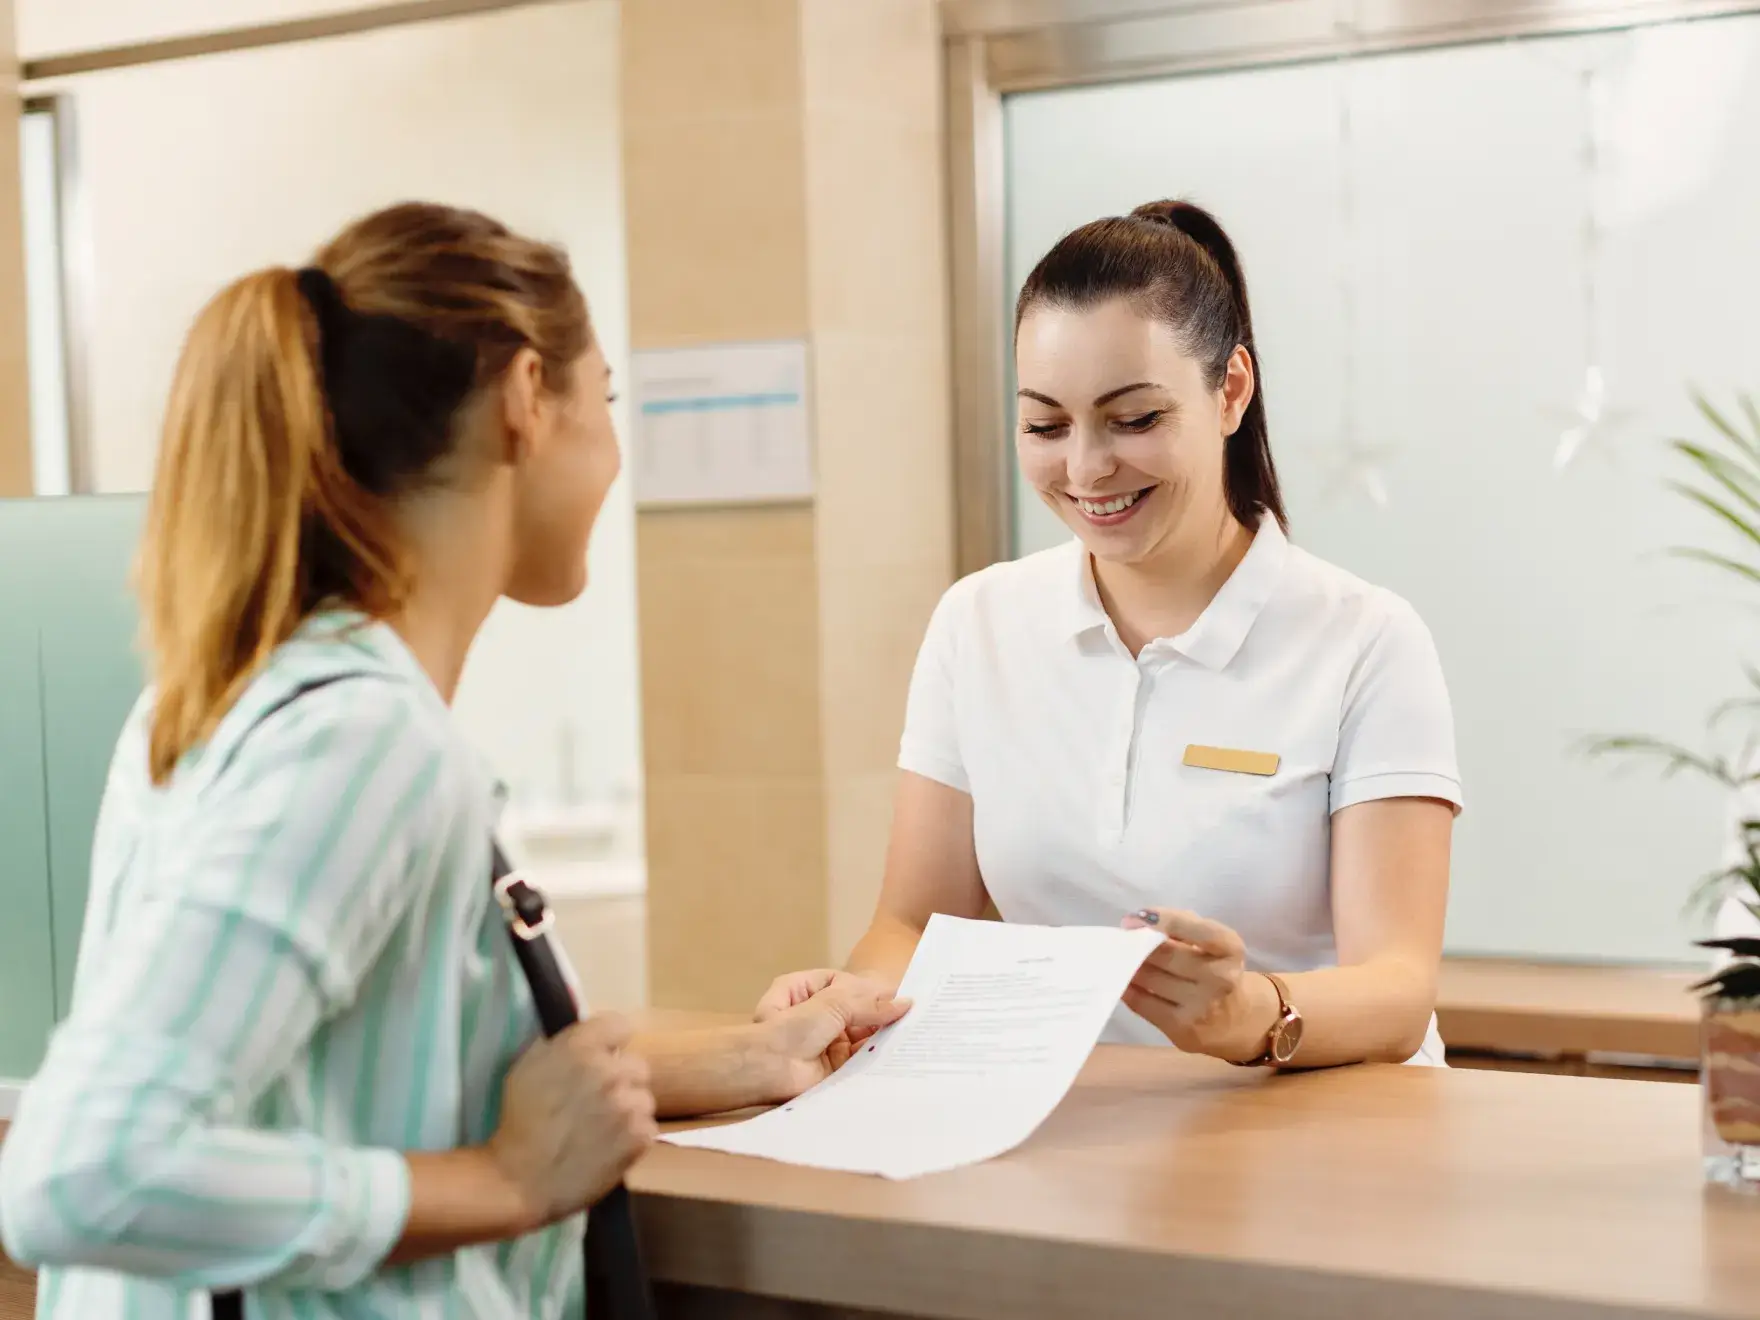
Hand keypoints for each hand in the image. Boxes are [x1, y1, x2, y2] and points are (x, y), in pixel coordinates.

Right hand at [485, 1013, 656, 1229]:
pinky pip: (648, 1128)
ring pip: (644, 1099)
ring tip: (602, 1131)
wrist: (518, 1180)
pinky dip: (633, 1139)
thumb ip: (563, 1046)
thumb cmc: (518, 1123)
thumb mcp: (528, 1067)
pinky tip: (608, 1149)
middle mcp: (608, 1070)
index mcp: (579, 1047)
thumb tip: (589, 1039)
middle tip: (598, 1103)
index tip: (604, 1058)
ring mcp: (626, 1104)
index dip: (612, 1043)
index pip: (620, 1025)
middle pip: (637, 1065)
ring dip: (628, 1111)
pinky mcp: (638, 1136)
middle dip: (621, 1081)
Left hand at [757, 976, 910, 1098]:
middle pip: (853, 1009)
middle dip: (878, 1012)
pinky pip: (860, 1056)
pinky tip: (899, 1049)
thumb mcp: (832, 1004)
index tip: (896, 992)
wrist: (770, 1071)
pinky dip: (877, 1052)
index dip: (866, 987)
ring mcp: (822, 1040)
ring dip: (880, 1032)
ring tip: (911, 1029)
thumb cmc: (791, 1029)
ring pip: (859, 1033)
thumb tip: (904, 1003)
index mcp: (802, 989)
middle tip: (912, 1012)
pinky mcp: (833, 1065)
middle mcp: (813, 1014)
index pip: (842, 982)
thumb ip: (869, 1004)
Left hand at [1120, 909, 1277, 1061]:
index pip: (1198, 930)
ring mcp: (1202, 1007)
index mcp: (1231, 950)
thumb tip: (1140, 923)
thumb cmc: (1217, 970)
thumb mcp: (1214, 944)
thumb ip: (1185, 927)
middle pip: (1166, 955)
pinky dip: (1129, 990)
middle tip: (1122, 942)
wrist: (1238, 1021)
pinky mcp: (1183, 1030)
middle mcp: (1221, 978)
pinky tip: (1124, 981)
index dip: (1164, 920)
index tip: (1136, 918)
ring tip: (1121, 959)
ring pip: (1151, 979)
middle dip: (1138, 946)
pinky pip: (1143, 1004)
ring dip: (1130, 966)